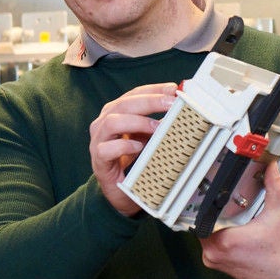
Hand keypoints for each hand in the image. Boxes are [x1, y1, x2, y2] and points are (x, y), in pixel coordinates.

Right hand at [88, 82, 177, 215]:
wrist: (120, 189)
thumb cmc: (133, 159)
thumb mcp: (148, 138)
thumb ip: (158, 124)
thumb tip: (181, 111)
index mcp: (116, 113)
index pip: (134, 94)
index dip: (153, 89)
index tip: (172, 89)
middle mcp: (104, 123)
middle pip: (124, 104)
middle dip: (150, 101)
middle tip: (170, 104)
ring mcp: (98, 141)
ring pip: (112, 122)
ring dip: (138, 122)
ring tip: (156, 127)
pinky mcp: (98, 160)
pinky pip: (106, 149)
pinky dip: (124, 145)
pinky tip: (138, 147)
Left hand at [198, 162, 279, 278]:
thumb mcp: (278, 214)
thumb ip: (274, 187)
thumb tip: (271, 170)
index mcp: (225, 241)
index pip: (202, 215)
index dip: (208, 203)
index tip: (216, 197)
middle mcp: (214, 254)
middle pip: (203, 222)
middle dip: (215, 213)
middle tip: (232, 209)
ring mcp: (214, 261)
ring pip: (205, 233)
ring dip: (216, 225)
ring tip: (235, 221)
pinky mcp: (217, 265)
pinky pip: (210, 244)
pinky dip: (219, 236)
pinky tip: (235, 233)